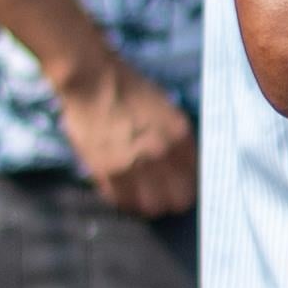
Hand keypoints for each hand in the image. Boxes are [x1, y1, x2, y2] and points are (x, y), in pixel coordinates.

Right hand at [55, 54, 199, 217]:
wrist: (93, 81)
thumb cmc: (131, 89)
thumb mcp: (167, 110)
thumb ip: (177, 140)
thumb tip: (183, 167)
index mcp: (178, 137)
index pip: (195, 180)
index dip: (189, 187)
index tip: (182, 187)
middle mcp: (159, 156)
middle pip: (176, 202)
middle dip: (172, 201)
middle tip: (165, 196)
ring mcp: (131, 166)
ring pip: (148, 207)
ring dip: (148, 204)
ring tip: (144, 197)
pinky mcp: (105, 171)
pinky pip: (120, 200)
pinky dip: (124, 199)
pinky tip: (124, 191)